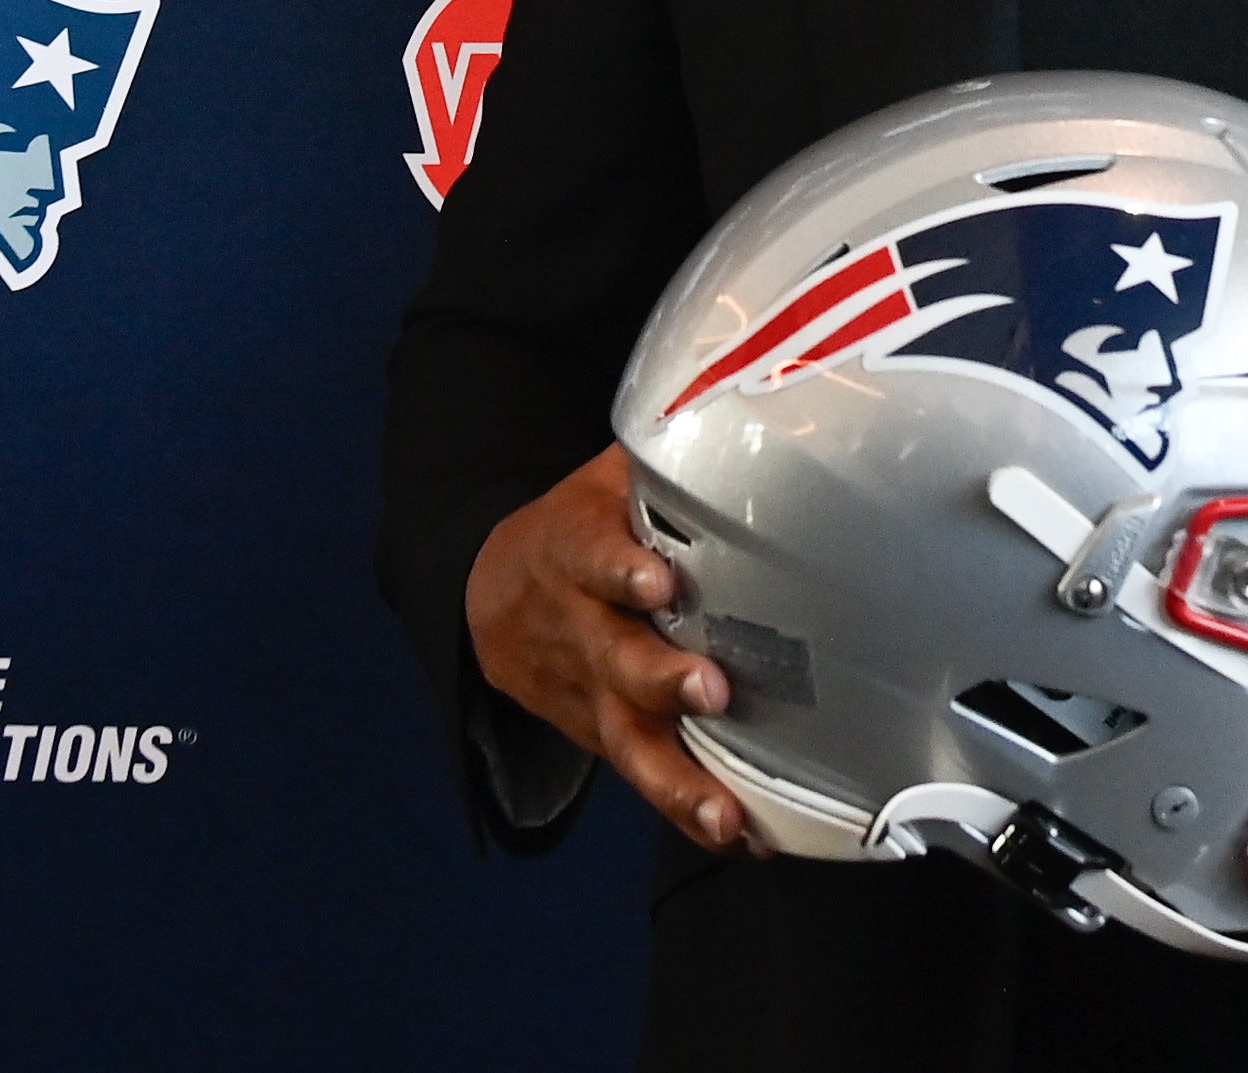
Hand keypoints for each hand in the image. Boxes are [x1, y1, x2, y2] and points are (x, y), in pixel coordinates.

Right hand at [463, 443, 758, 854]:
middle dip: (659, 679)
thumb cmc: (582, 523)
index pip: (591, 557)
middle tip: (711, 689)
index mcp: (573, 552)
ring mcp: (586, 692)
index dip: (620, 570)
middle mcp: (576, 628)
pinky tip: (744, 838)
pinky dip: (689, 808)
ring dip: (676, 780)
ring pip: (625, 739)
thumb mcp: (606, 477)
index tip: (660, 582)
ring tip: (725, 814)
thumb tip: (759, 409)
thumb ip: (666, 460)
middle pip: (612, 658)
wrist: (488, 589)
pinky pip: (644, 774)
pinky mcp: (602, 733)